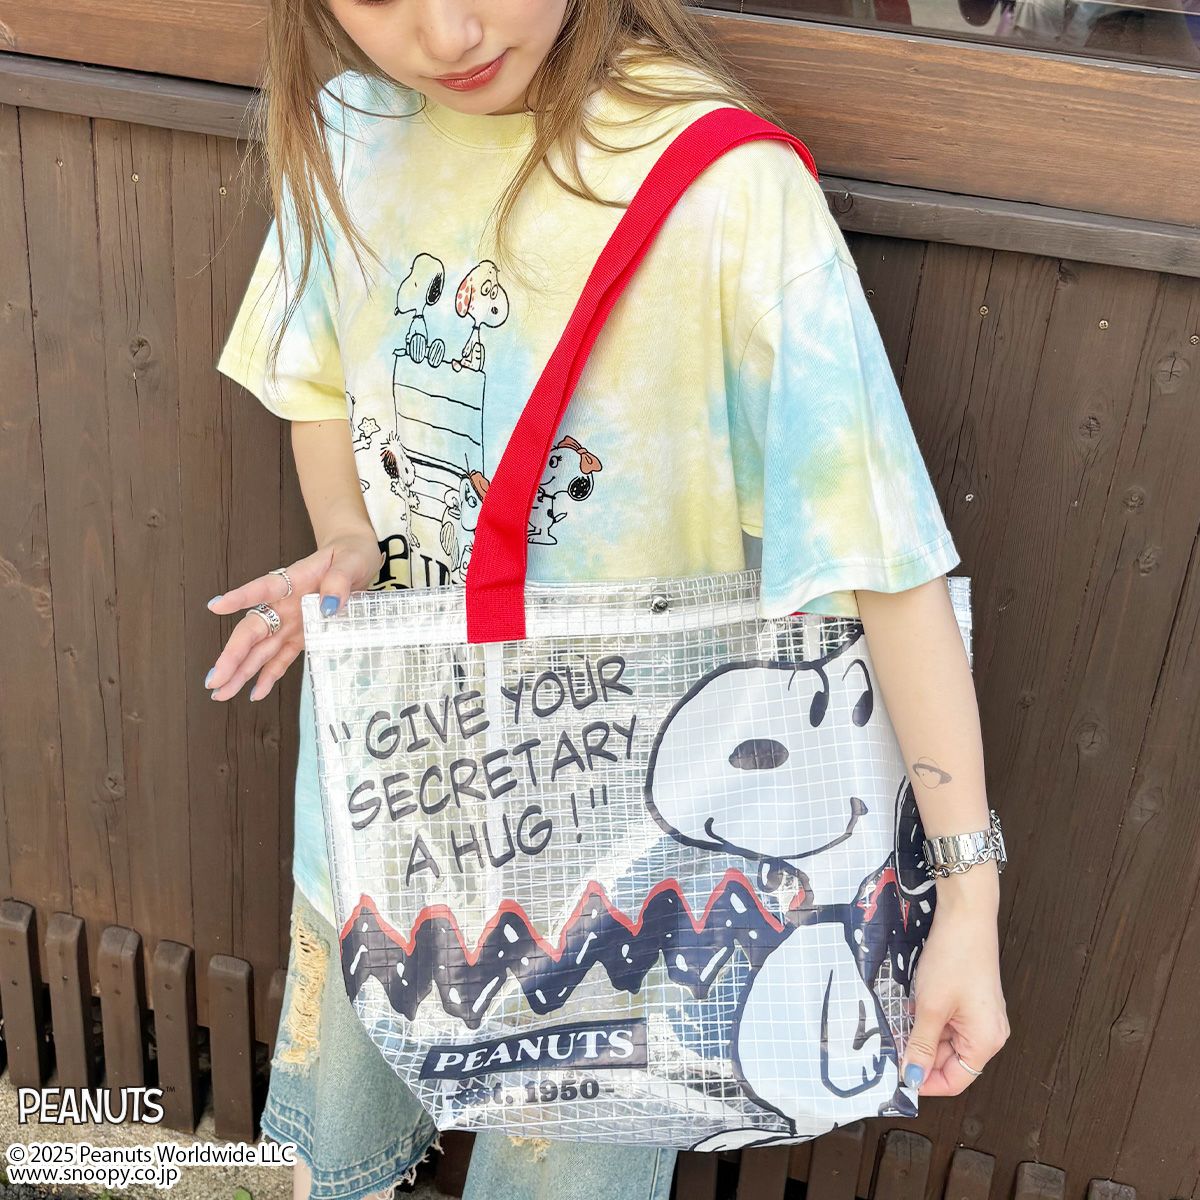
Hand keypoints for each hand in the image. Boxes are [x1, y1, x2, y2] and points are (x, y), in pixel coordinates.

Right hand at [204, 533, 383, 702]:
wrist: (357, 560)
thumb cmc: (351, 556)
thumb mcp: (352, 561)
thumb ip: (339, 581)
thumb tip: (328, 607)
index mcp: (293, 579)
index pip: (263, 588)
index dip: (241, 597)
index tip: (216, 606)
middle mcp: (285, 604)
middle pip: (253, 629)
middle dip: (232, 655)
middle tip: (214, 678)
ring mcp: (290, 622)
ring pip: (260, 649)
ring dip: (241, 671)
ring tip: (221, 693)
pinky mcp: (301, 636)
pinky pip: (281, 658)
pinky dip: (268, 675)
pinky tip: (255, 693)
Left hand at [899, 887, 1009, 1094]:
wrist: (966, 916)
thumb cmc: (953, 959)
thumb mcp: (931, 1007)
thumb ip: (921, 1045)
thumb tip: (913, 1077)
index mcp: (986, 1041)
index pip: (955, 1080)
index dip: (926, 1080)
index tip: (898, 1074)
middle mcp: (989, 1033)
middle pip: (951, 1060)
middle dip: (921, 1054)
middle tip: (893, 1044)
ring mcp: (981, 1015)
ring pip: (947, 1040)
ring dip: (923, 1034)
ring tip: (902, 1019)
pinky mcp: (972, 1000)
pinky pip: (948, 1021)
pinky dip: (929, 1018)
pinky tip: (912, 1005)